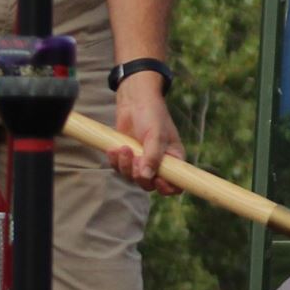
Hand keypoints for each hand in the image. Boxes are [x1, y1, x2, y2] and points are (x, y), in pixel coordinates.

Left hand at [106, 76, 184, 195]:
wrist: (134, 101)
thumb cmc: (152, 115)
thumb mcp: (156, 135)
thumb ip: (152, 157)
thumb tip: (146, 177)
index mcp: (174, 159)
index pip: (176, 184)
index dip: (167, 187)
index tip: (158, 179)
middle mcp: (159, 163)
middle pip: (150, 184)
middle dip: (139, 175)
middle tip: (135, 158)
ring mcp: (142, 161)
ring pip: (132, 177)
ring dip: (125, 166)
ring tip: (123, 148)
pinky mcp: (127, 157)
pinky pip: (119, 169)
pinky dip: (115, 161)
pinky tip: (114, 149)